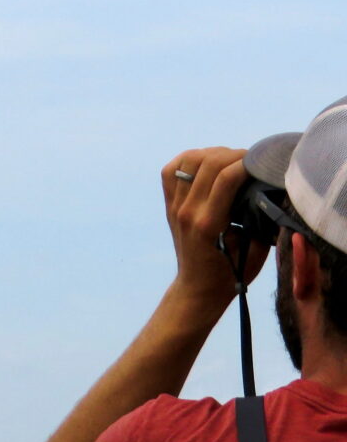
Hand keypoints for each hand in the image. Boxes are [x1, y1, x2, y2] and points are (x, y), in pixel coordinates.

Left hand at [161, 147, 270, 308]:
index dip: (247, 163)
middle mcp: (187, 211)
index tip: (263, 162)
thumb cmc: (232, 273)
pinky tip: (205, 162)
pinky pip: (171, 170)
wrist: (198, 288)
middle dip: (234, 154)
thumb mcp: (255, 251)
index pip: (226, 179)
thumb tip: (271, 189)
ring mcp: (175, 206)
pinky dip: (188, 159)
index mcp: (208, 225)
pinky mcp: (169, 204)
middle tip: (252, 159)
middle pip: (208, 163)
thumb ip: (261, 220)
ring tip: (231, 159)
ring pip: (189, 160)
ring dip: (213, 153)